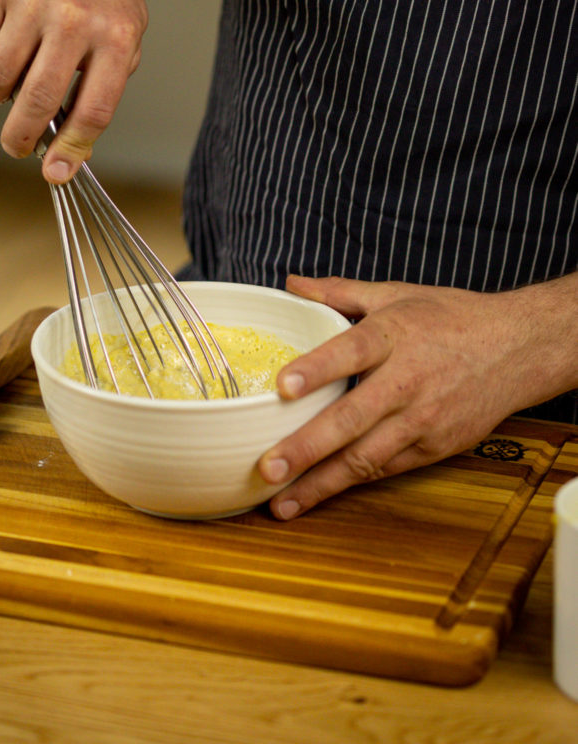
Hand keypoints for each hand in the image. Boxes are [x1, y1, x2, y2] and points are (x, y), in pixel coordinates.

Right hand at [0, 0, 147, 179]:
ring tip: (3, 92)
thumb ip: (105, 83)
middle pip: (39, 100)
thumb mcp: (124, 31)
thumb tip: (72, 146)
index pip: (94, 110)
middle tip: (15, 146)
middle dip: (21, 137)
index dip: (72, 149)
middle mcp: (77, 18)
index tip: (56, 171)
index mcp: (117, 35)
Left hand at [258, 273, 577, 518]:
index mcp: (394, 335)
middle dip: (307, 447)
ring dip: (321, 483)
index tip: (282, 387)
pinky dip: (351, 484)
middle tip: (267, 468)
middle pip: (352, 418)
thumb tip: (291, 284)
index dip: (316, 369)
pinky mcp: (435, 448)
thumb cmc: (452, 318)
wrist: (520, 348)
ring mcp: (423, 420)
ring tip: (281, 503)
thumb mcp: (396, 294)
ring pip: (366, 457)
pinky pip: (386, 469)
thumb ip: (339, 292)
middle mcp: (407, 381)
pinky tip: (317, 495)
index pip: (351, 351)